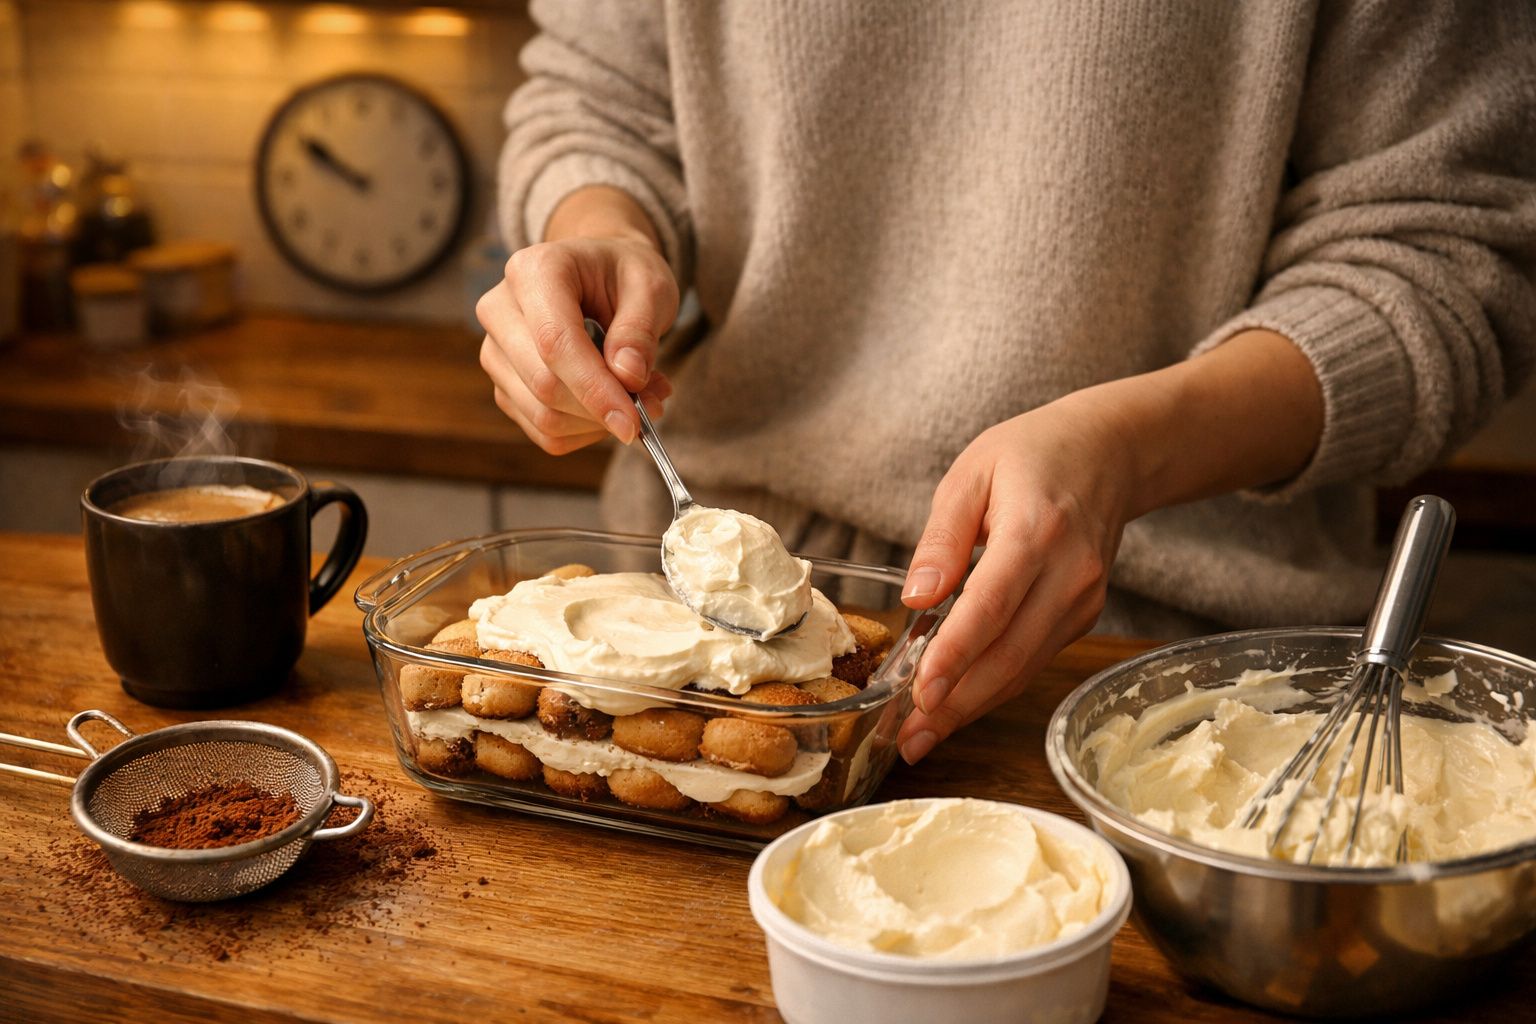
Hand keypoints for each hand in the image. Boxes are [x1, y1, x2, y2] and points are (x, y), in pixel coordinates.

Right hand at [476, 188, 679, 451]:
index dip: (594, 389)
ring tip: (641, 396)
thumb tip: (628, 377)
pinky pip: (544, 430)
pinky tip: (613, 405)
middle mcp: (500, 310)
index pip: (555, 343)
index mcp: (534, 271)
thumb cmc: (624, 276)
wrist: (600, 275)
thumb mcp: (651, 287)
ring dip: (598, 423)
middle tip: (654, 402)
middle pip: (544, 385)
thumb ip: (640, 330)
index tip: (633, 421)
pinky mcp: (504, 385)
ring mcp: (496, 351)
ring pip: (542, 415)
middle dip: (602, 409)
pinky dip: (586, 431)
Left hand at [893, 328, 1323, 763]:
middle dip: (957, 702)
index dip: (955, 655)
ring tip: (920, 737)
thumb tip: (916, 598)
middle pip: (1009, 654)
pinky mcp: (1081, 616)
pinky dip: (992, 687)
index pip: (992, 606)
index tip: (920, 691)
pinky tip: (954, 704)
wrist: (1109, 454)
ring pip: (1022, 669)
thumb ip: (941, 539)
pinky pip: (1032, 661)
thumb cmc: (1032, 456)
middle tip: (907, 738)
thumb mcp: (971, 475)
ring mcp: (1081, 601)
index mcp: (1035, 532)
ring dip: (971, 708)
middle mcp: (1068, 575)